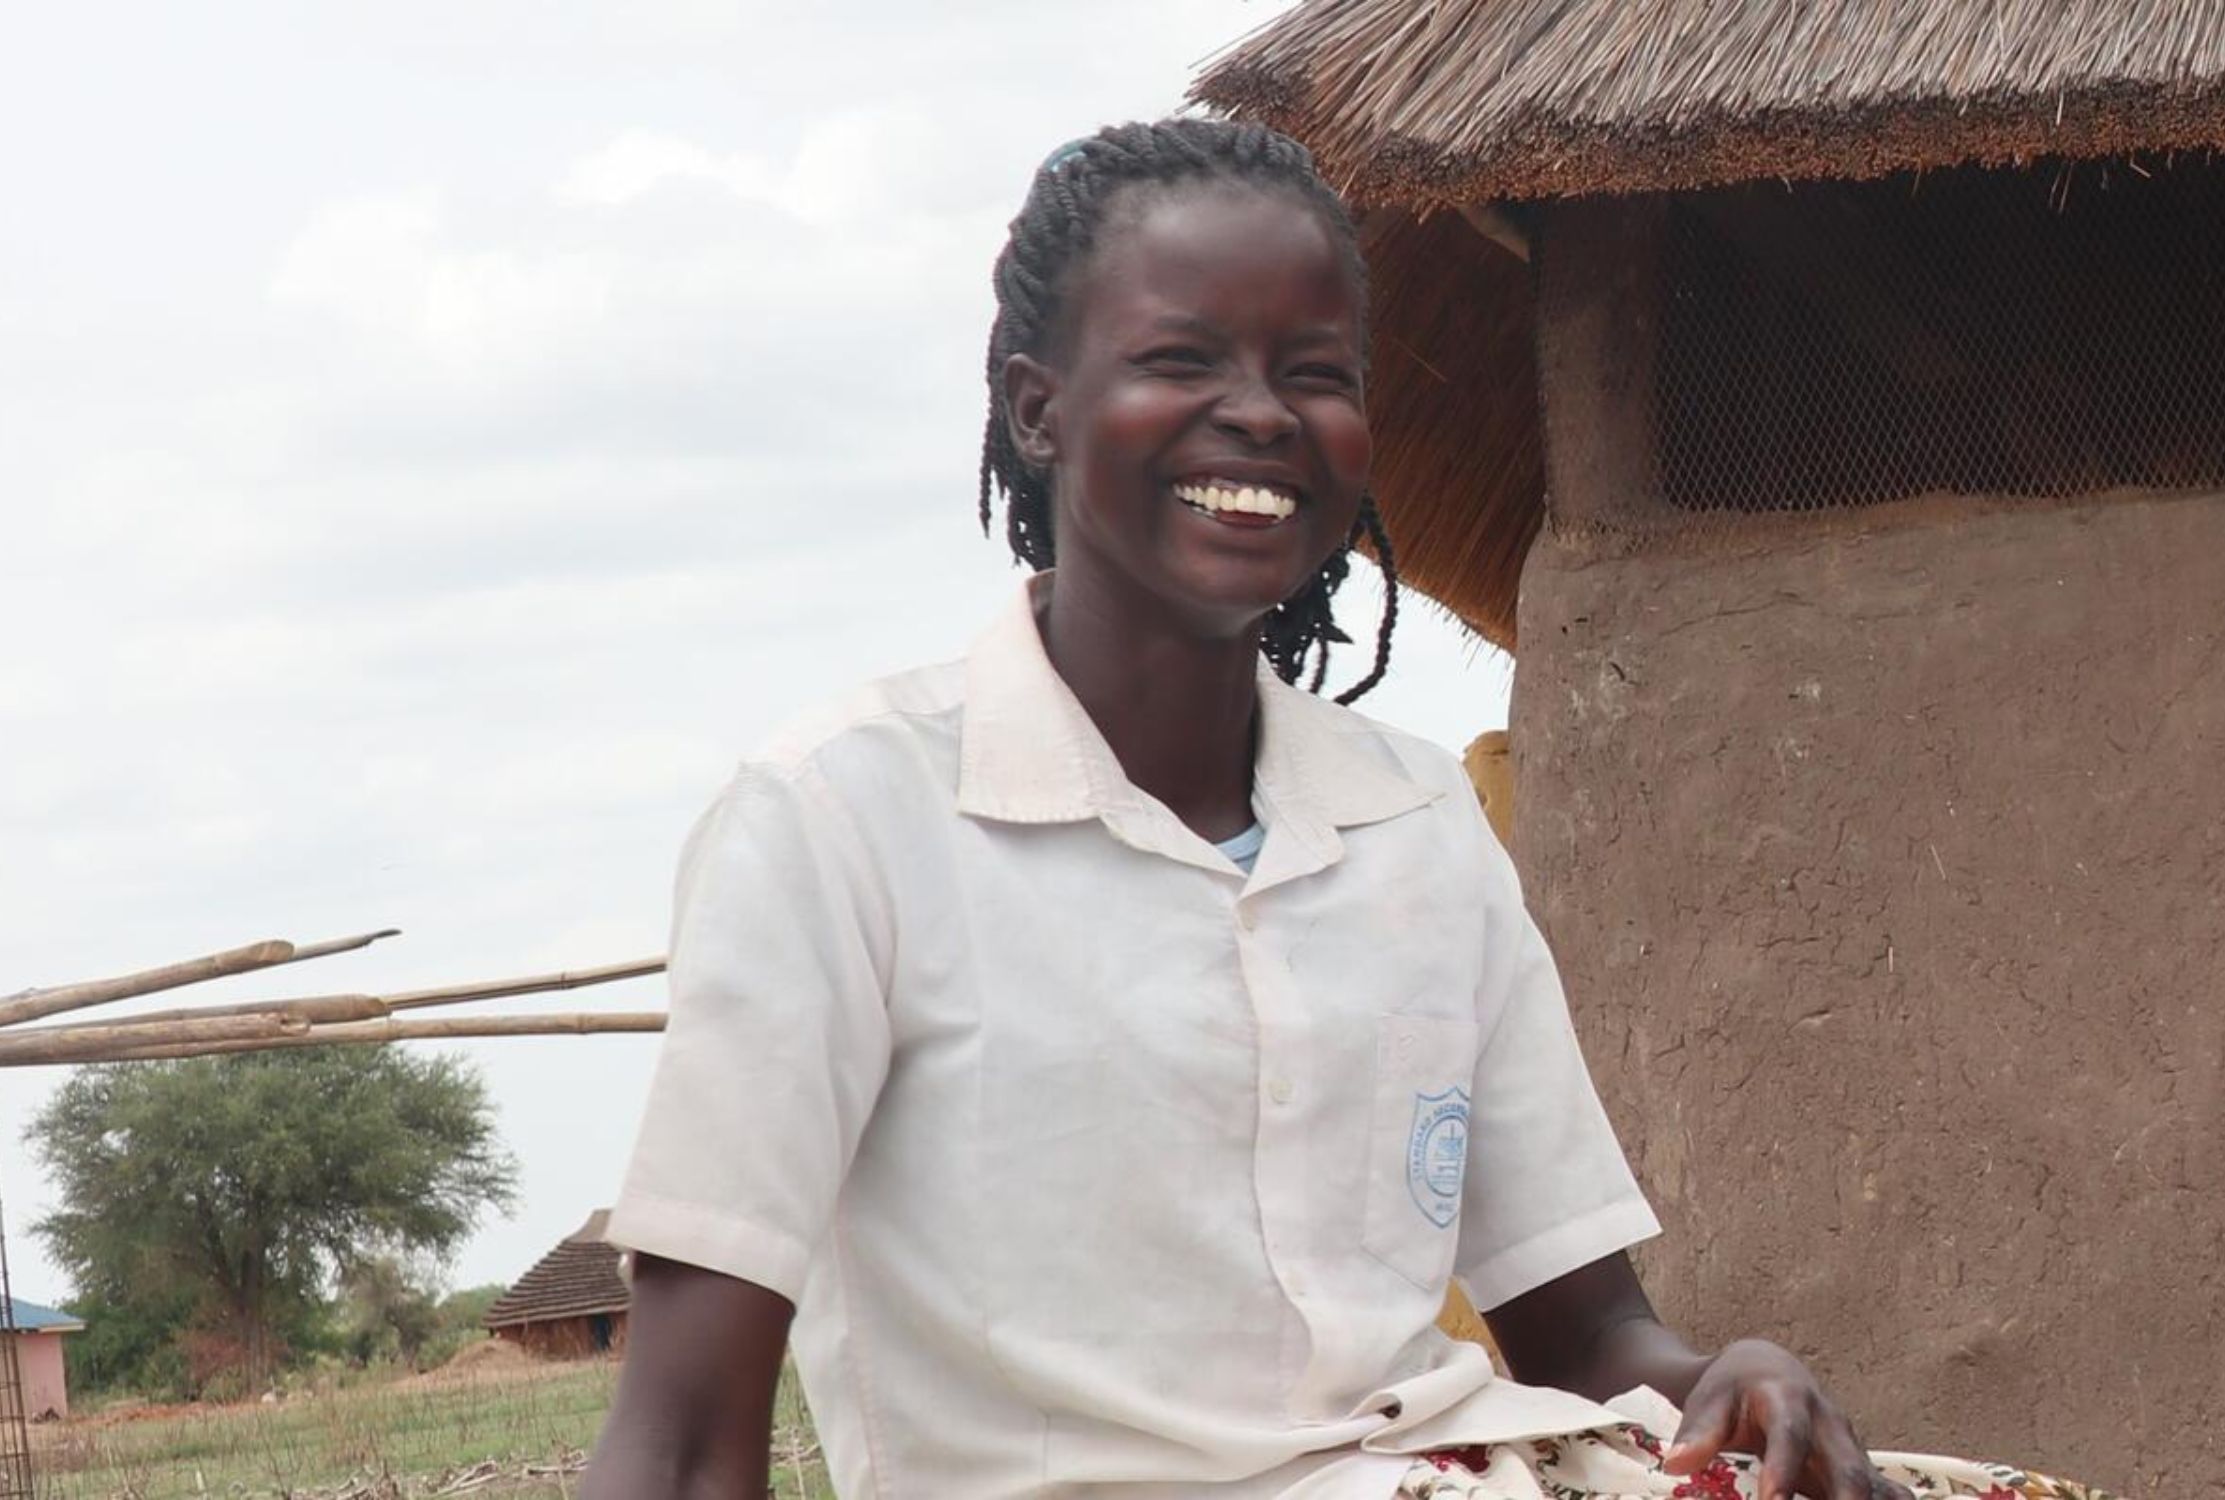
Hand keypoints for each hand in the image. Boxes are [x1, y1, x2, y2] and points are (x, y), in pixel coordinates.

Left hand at [1665, 1339, 1911, 1499]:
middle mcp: (1829, 1423)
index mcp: (1788, 1398)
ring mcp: (1850, 1446)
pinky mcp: (1859, 1467)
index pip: (1789, 1434)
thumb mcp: (1709, 1400)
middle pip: (1848, 1467)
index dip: (1784, 1469)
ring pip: (1872, 1485)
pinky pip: (1885, 1493)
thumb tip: (1676, 1464)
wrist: (1765, 1369)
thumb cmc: (1732, 1389)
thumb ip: (1698, 1432)